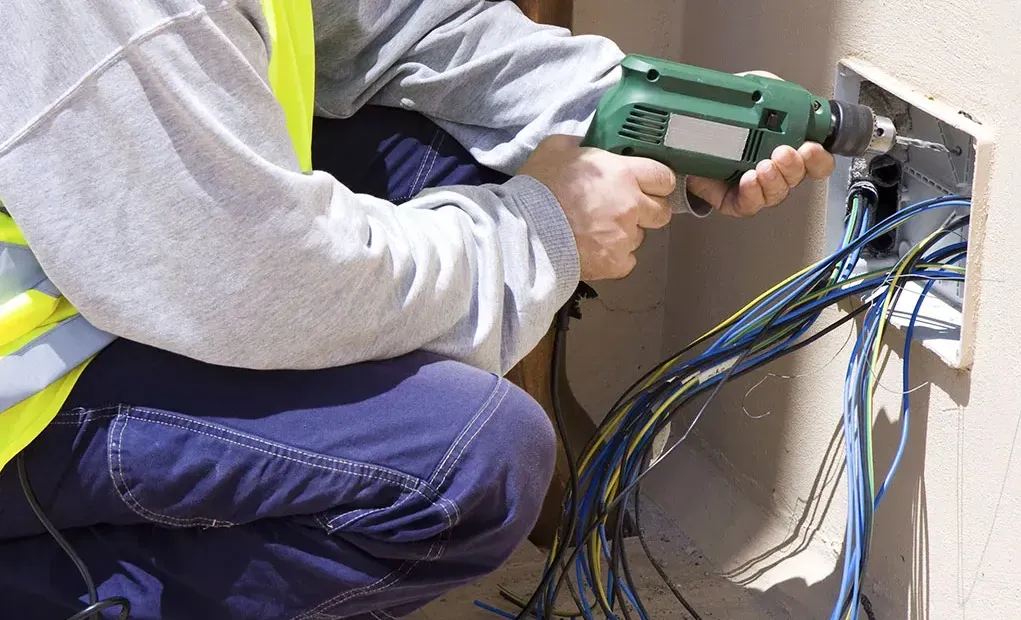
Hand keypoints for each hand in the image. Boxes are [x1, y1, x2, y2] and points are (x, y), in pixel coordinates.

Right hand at [520, 135, 673, 280]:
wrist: (524, 231)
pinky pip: (626, 261)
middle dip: (648, 210)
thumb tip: (587, 146)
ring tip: (598, 232)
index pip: (664, 177)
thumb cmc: (538, 188)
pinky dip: (614, 258)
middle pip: (662, 211)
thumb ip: (580, 144)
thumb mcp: (555, 149)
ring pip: (640, 237)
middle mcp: (631, 205)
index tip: (647, 185)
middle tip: (625, 210)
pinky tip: (595, 250)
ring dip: (625, 234)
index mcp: (623, 173)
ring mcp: (625, 236)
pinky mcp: (615, 263)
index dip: (657, 182)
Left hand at [686, 70, 835, 217]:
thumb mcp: (751, 94)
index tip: (811, 147)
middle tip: (784, 152)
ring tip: (764, 166)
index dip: (818, 158)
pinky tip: (749, 180)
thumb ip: (772, 92)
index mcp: (785, 148)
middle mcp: (774, 171)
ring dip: (774, 180)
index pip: (815, 161)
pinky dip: (752, 193)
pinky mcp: (733, 201)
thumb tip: (784, 94)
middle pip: (797, 178)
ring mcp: (755, 188)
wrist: (685, 137)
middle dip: (794, 166)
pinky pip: (748, 204)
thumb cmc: (722, 118)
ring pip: (776, 193)